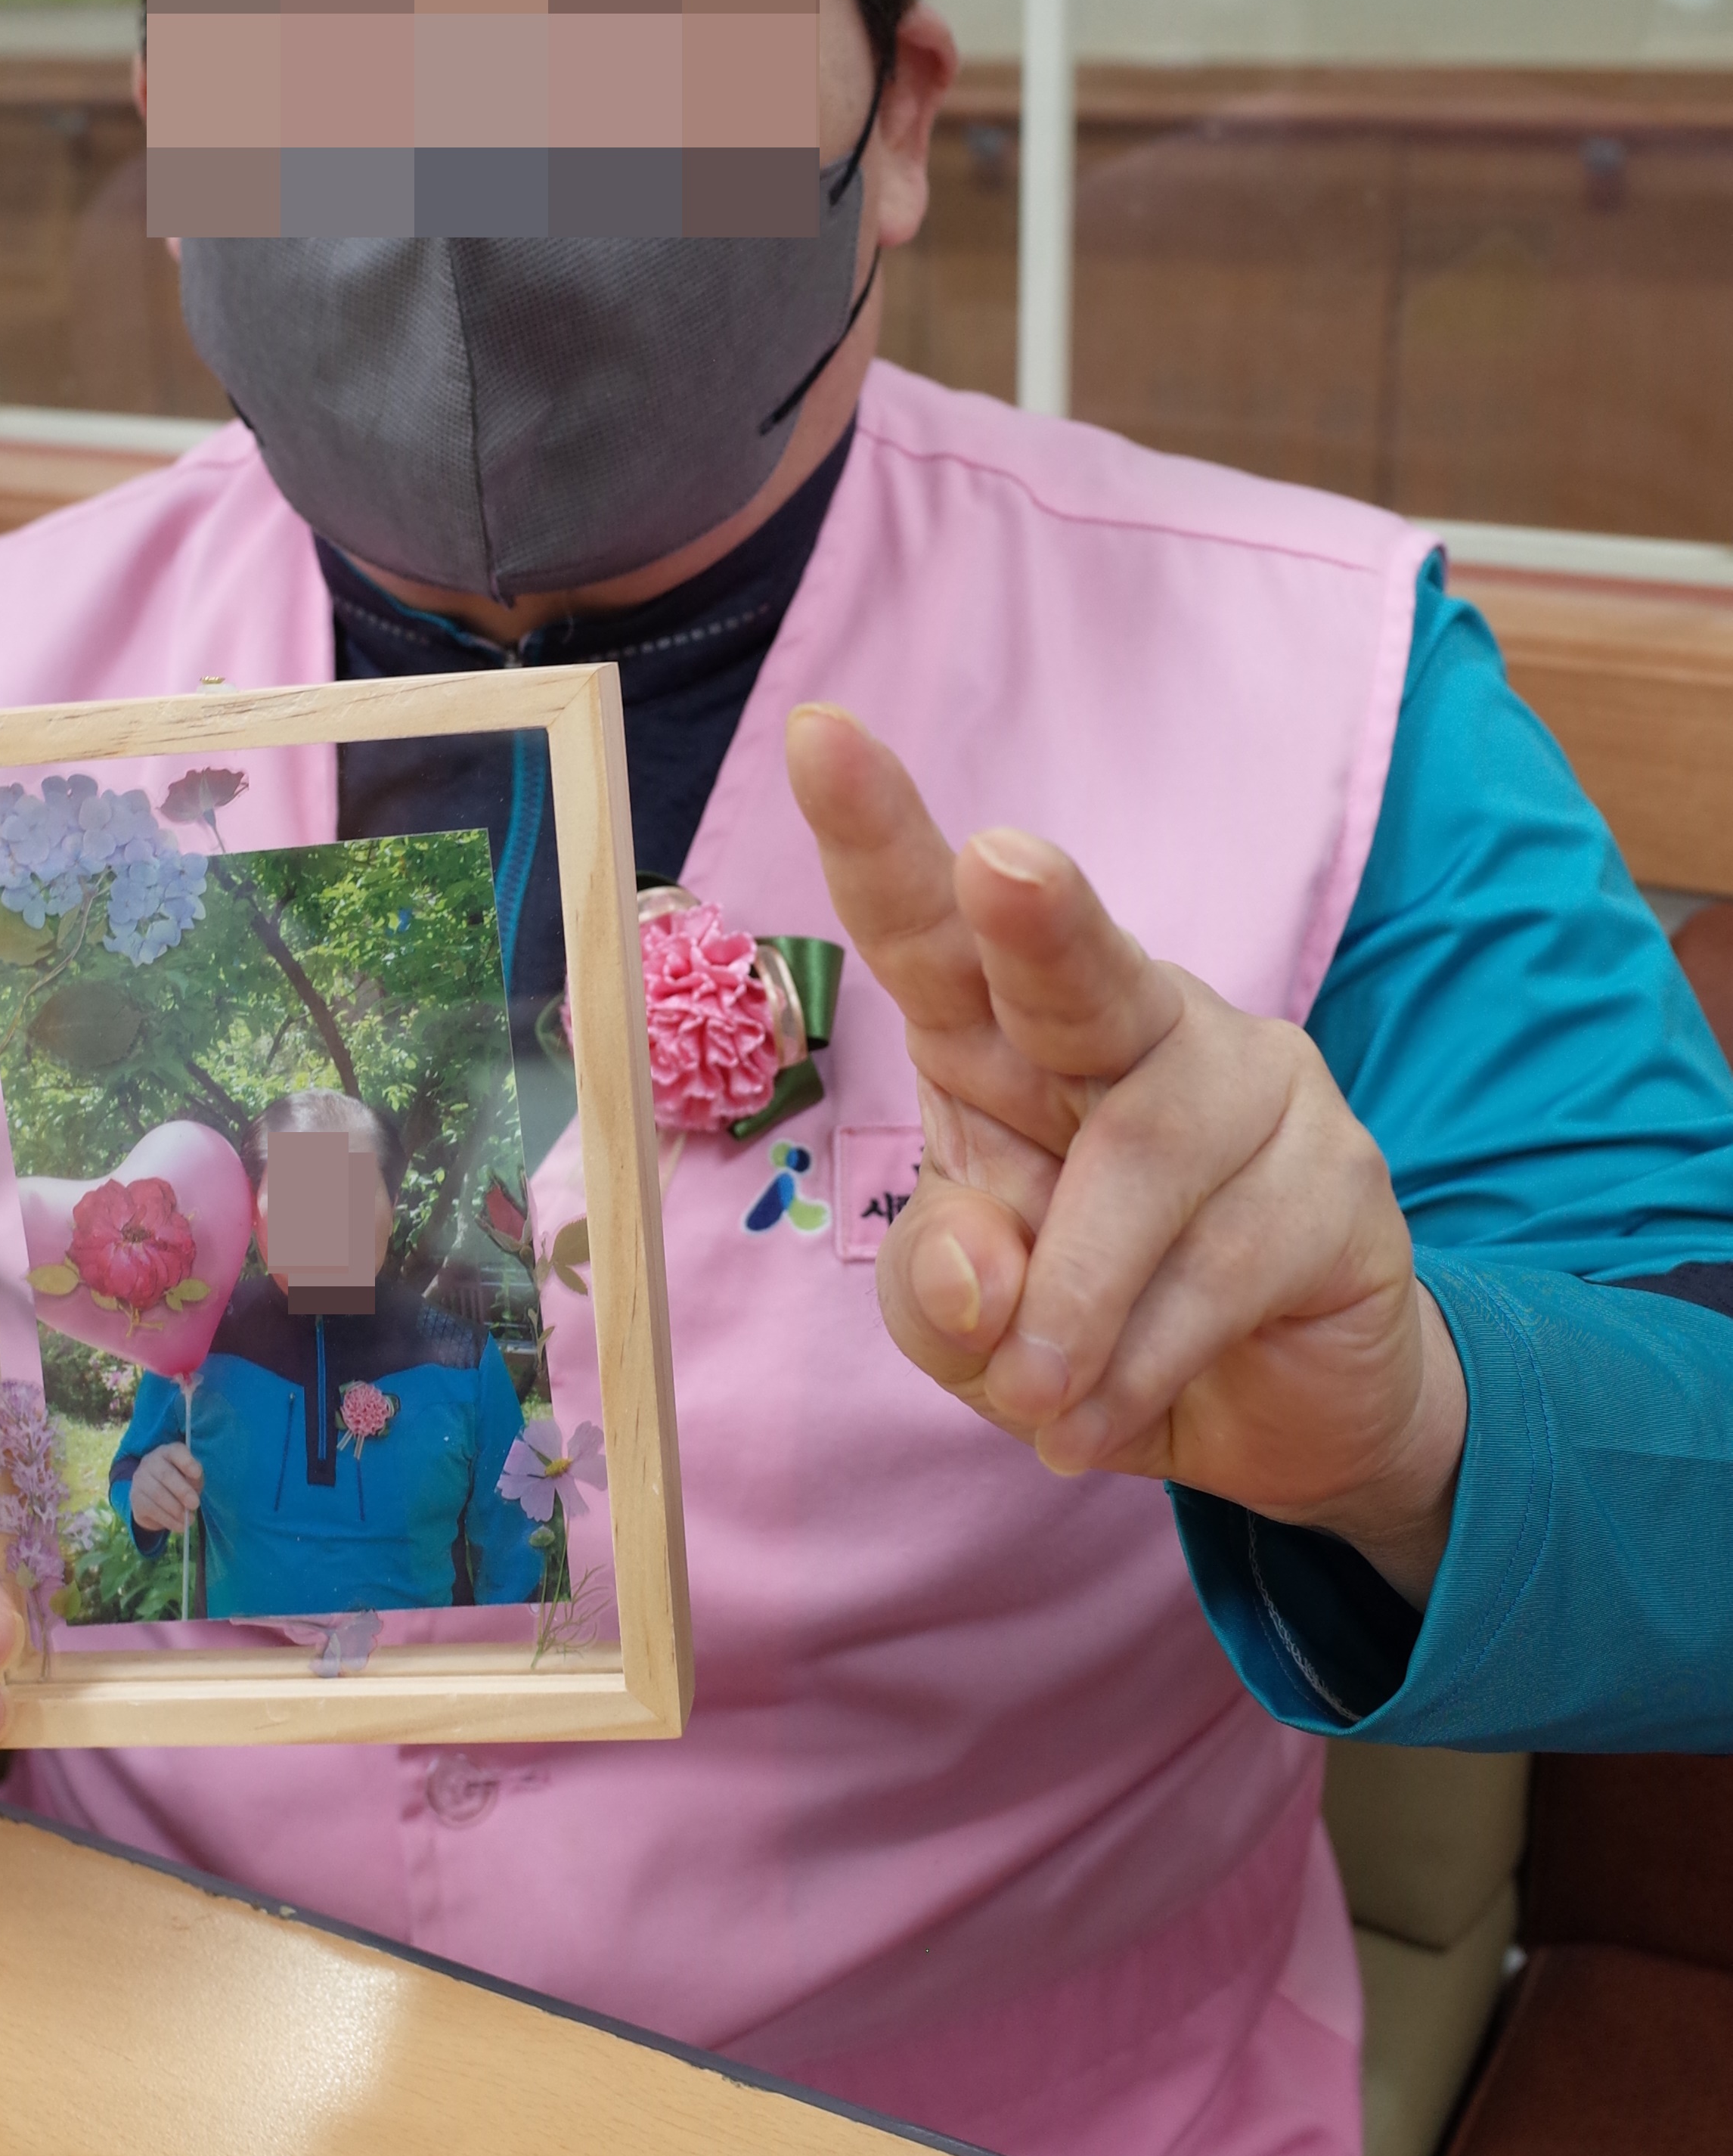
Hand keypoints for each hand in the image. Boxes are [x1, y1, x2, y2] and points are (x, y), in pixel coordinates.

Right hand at [125, 1443, 202, 1533]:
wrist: (156, 1497)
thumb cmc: (180, 1482)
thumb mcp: (190, 1477)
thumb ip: (194, 1480)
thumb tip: (192, 1495)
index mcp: (168, 1452)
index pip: (175, 1452)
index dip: (186, 1462)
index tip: (197, 1474)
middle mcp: (150, 1462)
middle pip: (165, 1474)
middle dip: (182, 1491)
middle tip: (195, 1504)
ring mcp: (139, 1479)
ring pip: (157, 1494)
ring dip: (176, 1509)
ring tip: (190, 1520)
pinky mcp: (135, 1498)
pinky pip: (151, 1510)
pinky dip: (168, 1520)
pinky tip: (180, 1526)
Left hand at [785, 704, 1465, 1605]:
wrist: (1272, 1413)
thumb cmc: (1086, 1329)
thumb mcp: (968, 1329)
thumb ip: (939, 1290)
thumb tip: (983, 1266)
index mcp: (1005, 1035)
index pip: (931, 932)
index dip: (877, 840)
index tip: (816, 735)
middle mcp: (1127, 1027)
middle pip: (1076, 964)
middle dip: (1037, 915)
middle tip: (1000, 866)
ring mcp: (1247, 1087)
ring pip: (1143, 1163)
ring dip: (1077, 1305)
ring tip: (1036, 1402)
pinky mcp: (1339, 1177)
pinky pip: (1224, 1266)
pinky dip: (1143, 1362)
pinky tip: (1100, 1421)